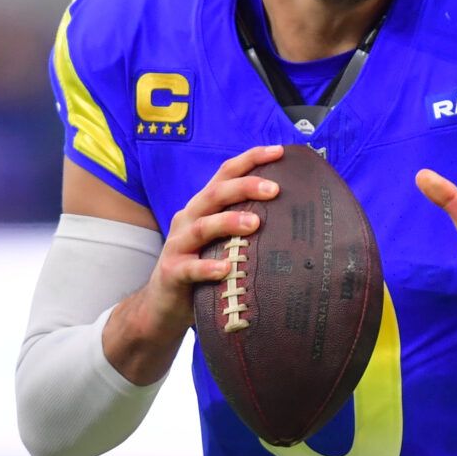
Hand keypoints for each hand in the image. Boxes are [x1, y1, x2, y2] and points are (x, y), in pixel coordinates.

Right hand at [144, 144, 283, 336]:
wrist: (163, 304)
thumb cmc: (203, 268)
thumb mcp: (222, 241)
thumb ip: (246, 225)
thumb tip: (293, 215)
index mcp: (203, 207)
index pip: (225, 174)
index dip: (250, 159)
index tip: (279, 151)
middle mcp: (189, 219)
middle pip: (215, 194)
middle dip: (245, 187)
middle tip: (274, 189)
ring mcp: (178, 245)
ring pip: (202, 227)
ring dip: (228, 222)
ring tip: (255, 224)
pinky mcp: (172, 272)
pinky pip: (189, 268)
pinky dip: (207, 267)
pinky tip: (226, 268)